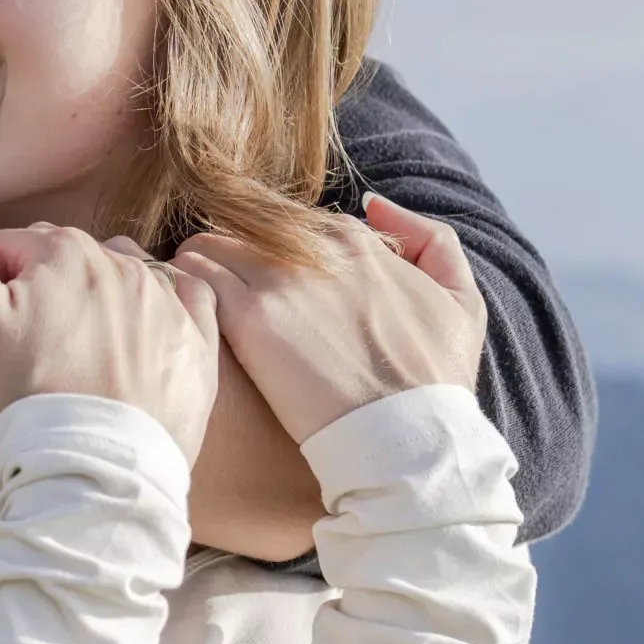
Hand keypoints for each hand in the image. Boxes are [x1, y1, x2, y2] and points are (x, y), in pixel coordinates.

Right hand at [0, 218, 218, 456]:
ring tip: (78, 355)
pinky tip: (142, 334)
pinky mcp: (198, 344)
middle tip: (30, 351)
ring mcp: (168, 302)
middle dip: (45, 292)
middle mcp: (123, 263)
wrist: (94, 474)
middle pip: (66, 262)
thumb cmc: (23, 395)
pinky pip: (187, 300)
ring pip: (121, 279)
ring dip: (98, 301)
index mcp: (63, 249)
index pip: (11, 248)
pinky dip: (163, 308)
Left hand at [173, 193, 485, 446]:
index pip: (286, 224)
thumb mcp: (462, 301)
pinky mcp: (250, 317)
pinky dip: (180, 290)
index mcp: (355, 241)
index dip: (267, 256)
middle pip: (240, 228)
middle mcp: (314, 249)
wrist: (412, 439)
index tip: (261, 288)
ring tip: (191, 307)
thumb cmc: (438, 382)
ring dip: (194, 269)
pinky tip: (182, 320)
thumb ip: (430, 239)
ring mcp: (279, 278)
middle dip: (225, 256)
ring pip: (206, 244)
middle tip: (215, 295)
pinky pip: (191, 277)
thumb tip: (374, 204)